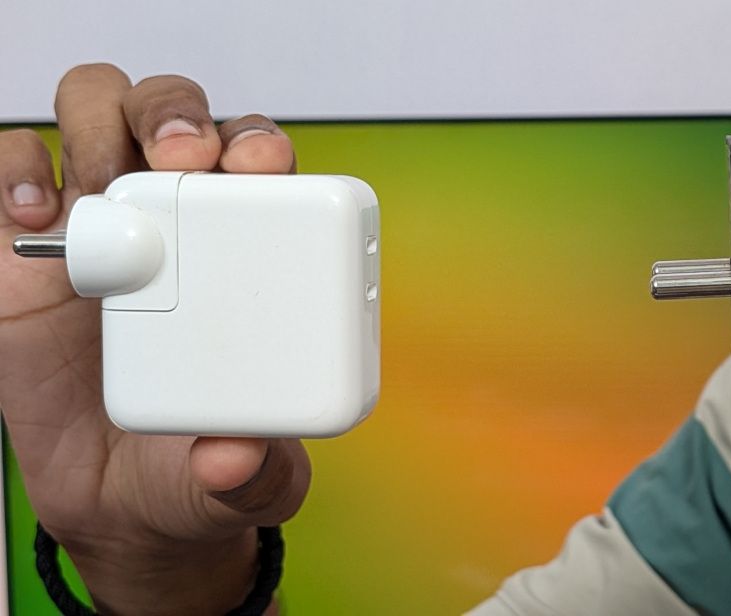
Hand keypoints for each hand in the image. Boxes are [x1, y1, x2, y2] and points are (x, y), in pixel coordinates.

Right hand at [0, 64, 309, 613]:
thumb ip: (255, 475)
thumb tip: (236, 458)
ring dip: (101, 119)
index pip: (259, 164)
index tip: (263, 167)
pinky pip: (8, 173)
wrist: (115, 501)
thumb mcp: (246, 484)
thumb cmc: (192, 465)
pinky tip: (31, 212)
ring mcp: (98, 227)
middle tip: (185, 156)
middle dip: (180, 113)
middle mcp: (174, 223)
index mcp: (245, 254)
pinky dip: (11, 168)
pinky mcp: (21, 254)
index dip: (261, 145)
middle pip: (175, 116)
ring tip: (101, 178)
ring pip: (96, 116)